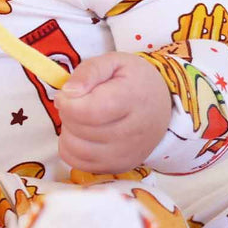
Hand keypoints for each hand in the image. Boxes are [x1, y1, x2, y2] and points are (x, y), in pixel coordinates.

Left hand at [55, 52, 171, 173]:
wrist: (161, 105)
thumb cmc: (134, 79)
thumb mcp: (113, 61)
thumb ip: (89, 71)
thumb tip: (68, 92)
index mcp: (132, 99)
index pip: (89, 111)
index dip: (68, 103)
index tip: (66, 94)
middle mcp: (133, 132)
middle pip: (81, 130)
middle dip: (68, 114)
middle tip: (76, 103)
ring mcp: (127, 153)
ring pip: (77, 150)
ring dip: (68, 132)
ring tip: (78, 119)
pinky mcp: (120, 166)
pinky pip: (79, 164)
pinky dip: (71, 149)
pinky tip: (80, 135)